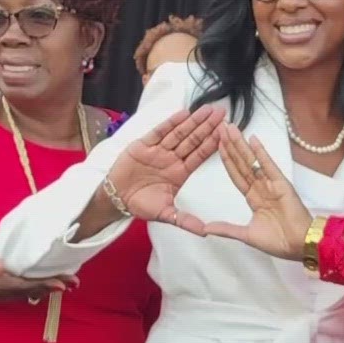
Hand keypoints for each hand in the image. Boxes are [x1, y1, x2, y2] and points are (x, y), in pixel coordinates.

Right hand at [0, 247, 74, 301]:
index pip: (26, 284)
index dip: (45, 284)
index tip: (61, 284)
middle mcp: (5, 292)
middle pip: (33, 290)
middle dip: (54, 286)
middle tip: (75, 282)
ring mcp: (6, 294)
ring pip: (32, 293)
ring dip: (50, 288)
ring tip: (70, 284)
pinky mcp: (7, 291)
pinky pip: (28, 292)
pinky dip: (42, 288)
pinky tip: (53, 284)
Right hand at [104, 107, 226, 229]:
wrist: (117, 199)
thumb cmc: (142, 205)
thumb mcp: (166, 214)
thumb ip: (185, 221)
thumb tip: (206, 233)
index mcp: (180, 173)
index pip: (200, 155)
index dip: (213, 143)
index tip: (227, 133)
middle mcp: (172, 159)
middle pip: (193, 140)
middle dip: (208, 127)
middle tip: (223, 113)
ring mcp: (159, 150)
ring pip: (179, 133)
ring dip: (193, 121)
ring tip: (208, 109)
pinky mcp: (144, 145)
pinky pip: (159, 132)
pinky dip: (170, 123)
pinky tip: (183, 113)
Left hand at [195, 126, 312, 260]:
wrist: (298, 245)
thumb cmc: (279, 241)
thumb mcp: (246, 235)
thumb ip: (226, 229)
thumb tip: (206, 228)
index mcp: (253, 198)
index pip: (236, 174)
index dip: (227, 159)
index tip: (218, 144)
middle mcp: (261, 187)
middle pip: (242, 163)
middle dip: (231, 146)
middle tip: (221, 128)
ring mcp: (271, 184)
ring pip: (252, 161)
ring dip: (241, 145)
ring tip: (231, 128)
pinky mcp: (281, 184)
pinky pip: (268, 166)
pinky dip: (260, 153)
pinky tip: (253, 140)